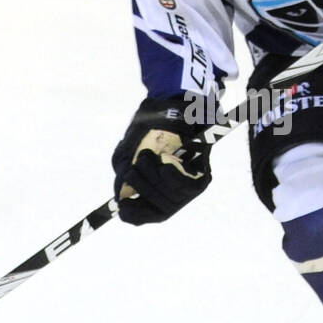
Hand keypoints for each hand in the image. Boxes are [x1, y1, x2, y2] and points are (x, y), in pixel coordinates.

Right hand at [112, 96, 211, 224]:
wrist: (173, 106)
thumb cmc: (148, 131)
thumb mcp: (127, 155)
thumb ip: (123, 179)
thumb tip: (121, 200)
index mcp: (153, 193)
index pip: (144, 216)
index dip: (134, 214)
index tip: (123, 207)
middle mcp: (172, 195)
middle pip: (157, 207)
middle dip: (143, 186)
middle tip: (137, 164)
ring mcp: (188, 189)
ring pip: (171, 198)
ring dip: (154, 176)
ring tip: (149, 156)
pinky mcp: (202, 178)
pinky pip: (188, 187)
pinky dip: (173, 178)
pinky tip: (165, 166)